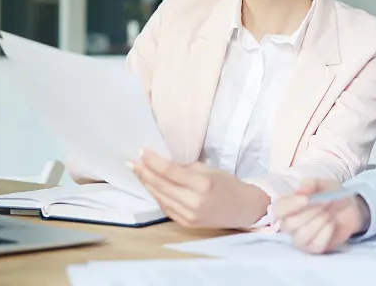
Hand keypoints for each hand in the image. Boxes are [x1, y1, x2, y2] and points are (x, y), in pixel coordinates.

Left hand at [131, 149, 269, 228]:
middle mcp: (194, 202)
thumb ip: (184, 168)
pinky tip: (150, 185)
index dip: (152, 161)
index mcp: (202, 185)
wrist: (242, 208)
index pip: (169, 171)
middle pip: (160, 185)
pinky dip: (156, 195)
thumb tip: (160, 163)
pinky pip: (165, 207)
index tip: (142, 151)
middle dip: (144, 171)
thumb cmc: (227, 185)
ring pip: (159, 197)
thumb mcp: (208, 170)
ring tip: (138, 172)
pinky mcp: (186, 223)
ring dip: (146, 183)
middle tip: (133, 161)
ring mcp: (189, 215)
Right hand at [274, 179, 368, 253]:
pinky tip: (332, 224)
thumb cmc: (330, 193)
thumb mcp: (322, 184)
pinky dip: (326, 234)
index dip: (290, 205)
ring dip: (318, 223)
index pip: (278, 209)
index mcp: (287, 206)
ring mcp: (301, 238)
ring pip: (301, 237)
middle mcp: (290, 224)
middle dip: (309, 213)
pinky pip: (316, 245)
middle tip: (325, 202)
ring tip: (329, 213)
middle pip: (289, 225)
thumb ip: (310, 184)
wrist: (348, 207)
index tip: (307, 199)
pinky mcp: (314, 248)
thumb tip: (301, 190)